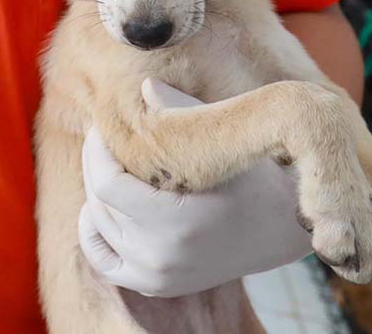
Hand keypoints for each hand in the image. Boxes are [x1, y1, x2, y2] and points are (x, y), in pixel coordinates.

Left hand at [77, 78, 311, 297]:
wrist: (278, 230)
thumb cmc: (252, 175)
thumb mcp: (222, 140)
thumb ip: (179, 110)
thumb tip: (143, 86)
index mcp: (178, 221)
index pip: (107, 183)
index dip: (96, 150)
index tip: (103, 127)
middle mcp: (163, 255)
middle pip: (99, 200)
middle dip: (95, 162)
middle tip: (103, 137)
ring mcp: (157, 275)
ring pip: (98, 224)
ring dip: (97, 189)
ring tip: (110, 161)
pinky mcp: (154, 285)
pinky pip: (102, 259)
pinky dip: (93, 232)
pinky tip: (100, 207)